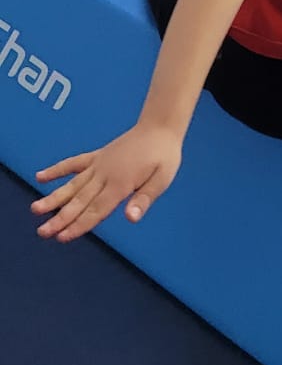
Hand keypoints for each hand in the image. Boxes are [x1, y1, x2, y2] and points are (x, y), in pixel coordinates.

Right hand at [31, 122, 182, 242]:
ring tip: (35, 209)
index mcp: (120, 183)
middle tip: (42, 232)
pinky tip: (40, 176)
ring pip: (73, 184)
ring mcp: (98, 164)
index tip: (61, 237)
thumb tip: (131, 218)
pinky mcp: (97, 156)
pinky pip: (74, 163)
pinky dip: (57, 169)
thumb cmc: (164, 156)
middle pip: (80, 201)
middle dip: (60, 218)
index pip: (96, 209)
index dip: (79, 225)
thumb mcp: (162, 179)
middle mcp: (105, 175)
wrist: (159, 126)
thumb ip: (144, 199)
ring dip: (54, 197)